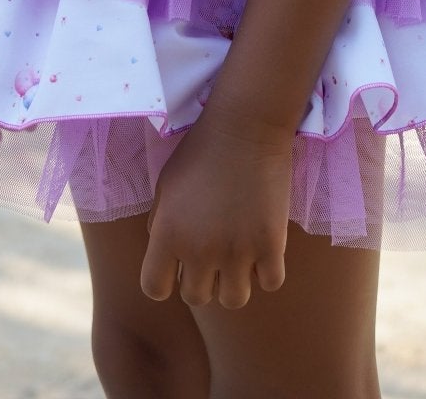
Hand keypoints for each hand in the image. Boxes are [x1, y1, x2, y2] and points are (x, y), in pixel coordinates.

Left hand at [140, 103, 292, 309]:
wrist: (246, 124)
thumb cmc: (201, 149)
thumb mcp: (166, 184)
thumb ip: (160, 223)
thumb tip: (165, 255)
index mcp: (168, 235)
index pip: (154, 289)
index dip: (164, 280)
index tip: (176, 266)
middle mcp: (200, 250)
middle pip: (196, 298)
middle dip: (202, 280)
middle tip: (213, 255)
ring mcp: (238, 250)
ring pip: (234, 300)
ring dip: (235, 282)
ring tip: (239, 257)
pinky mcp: (271, 244)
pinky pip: (270, 283)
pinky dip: (268, 271)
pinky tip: (264, 248)